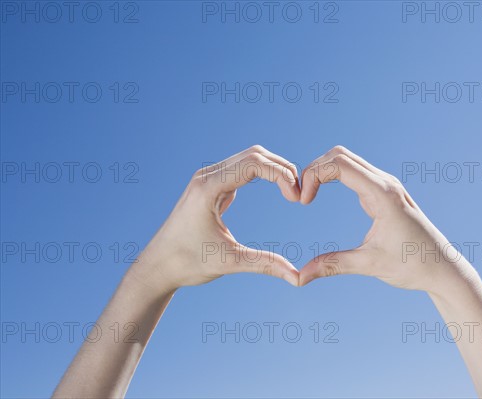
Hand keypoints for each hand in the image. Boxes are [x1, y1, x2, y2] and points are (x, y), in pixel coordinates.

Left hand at [133, 145, 301, 290]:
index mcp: (208, 188)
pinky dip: (262, 175)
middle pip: (254, 155)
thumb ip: (264, 264)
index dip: (281, 175)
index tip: (296, 198)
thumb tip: (297, 278)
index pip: (254, 164)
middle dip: (282, 169)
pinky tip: (276, 189)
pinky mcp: (210, 186)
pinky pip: (240, 170)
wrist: (157, 266)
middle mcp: (207, 176)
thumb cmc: (186, 263)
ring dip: (273, 170)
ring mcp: (207, 179)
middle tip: (300, 194)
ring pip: (248, 159)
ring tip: (292, 191)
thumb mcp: (229, 262)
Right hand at [298, 146, 474, 292]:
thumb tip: (300, 277)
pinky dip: (333, 176)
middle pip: (340, 155)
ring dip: (323, 171)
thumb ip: (333, 265)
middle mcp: (385, 183)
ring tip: (307, 194)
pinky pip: (354, 172)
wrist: (442, 268)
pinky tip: (321, 193)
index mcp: (383, 194)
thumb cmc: (413, 266)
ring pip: (347, 160)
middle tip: (300, 195)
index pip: (340, 164)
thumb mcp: (369, 265)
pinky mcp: (384, 192)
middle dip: (314, 169)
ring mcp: (385, 185)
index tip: (303, 201)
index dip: (314, 175)